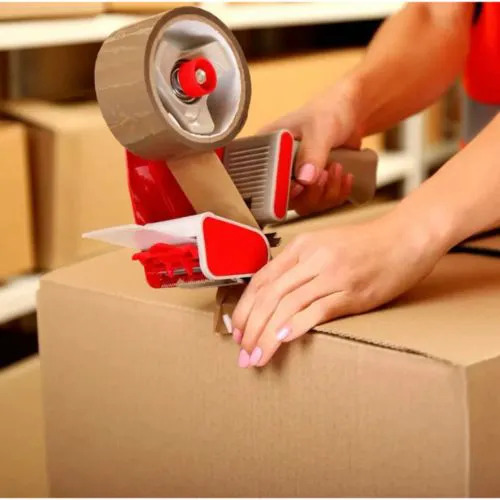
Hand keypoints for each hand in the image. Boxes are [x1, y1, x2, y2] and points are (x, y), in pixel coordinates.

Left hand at [231, 211, 444, 367]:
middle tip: (242, 351)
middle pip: (269, 296)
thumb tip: (276, 294)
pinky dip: (295, 326)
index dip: (244, 307)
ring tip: (256, 357)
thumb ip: (300, 265)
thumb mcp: (324, 244)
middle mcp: (312, 258)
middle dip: (250, 327)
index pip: (262, 279)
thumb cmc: (366, 244)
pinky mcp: (352, 292)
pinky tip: (282, 341)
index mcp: (302, 246)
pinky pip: (317, 311)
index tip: (237, 330)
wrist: (406, 238)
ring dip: (267, 335)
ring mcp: (332, 275)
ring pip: (287, 306)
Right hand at [260, 77, 363, 215]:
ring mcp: (295, 179)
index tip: (299, 185)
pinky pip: (321, 204)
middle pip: (285, 200)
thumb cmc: (329, 112)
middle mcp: (277, 169)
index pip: (263, 182)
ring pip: (305, 204)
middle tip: (325, 173)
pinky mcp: (312, 187)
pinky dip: (337, 194)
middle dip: (311, 192)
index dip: (280, 191)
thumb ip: (312, 153)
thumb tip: (305, 179)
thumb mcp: (320, 129)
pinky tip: (345, 177)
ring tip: (338, 168)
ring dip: (327, 193)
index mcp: (267, 151)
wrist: (350, 114)